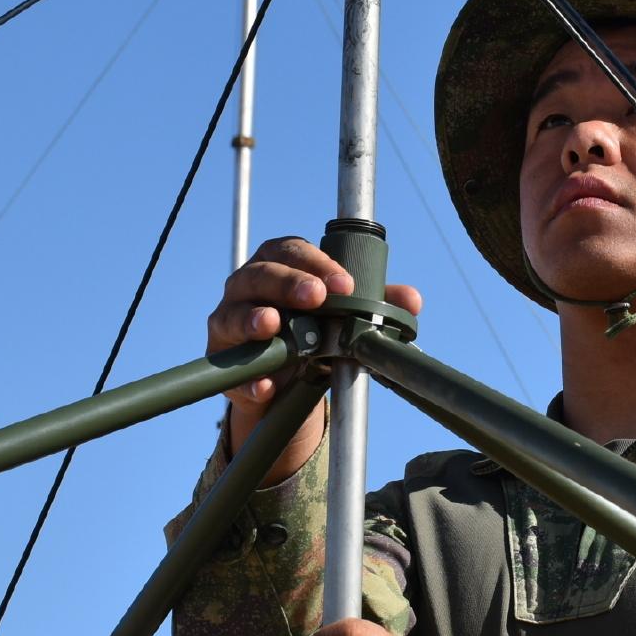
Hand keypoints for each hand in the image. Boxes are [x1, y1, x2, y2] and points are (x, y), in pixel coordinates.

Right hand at [208, 236, 421, 478]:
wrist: (285, 378)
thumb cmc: (312, 329)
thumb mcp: (342, 315)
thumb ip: (375, 304)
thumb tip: (412, 301)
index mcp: (280, 264)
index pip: (293, 251)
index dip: (317, 263)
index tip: (344, 284)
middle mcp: (248, 285)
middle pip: (261, 274)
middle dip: (289, 284)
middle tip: (316, 298)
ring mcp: (229, 319)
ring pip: (233, 314)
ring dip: (253, 319)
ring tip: (272, 325)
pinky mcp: (223, 357)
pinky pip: (232, 367)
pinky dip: (248, 378)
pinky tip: (265, 384)